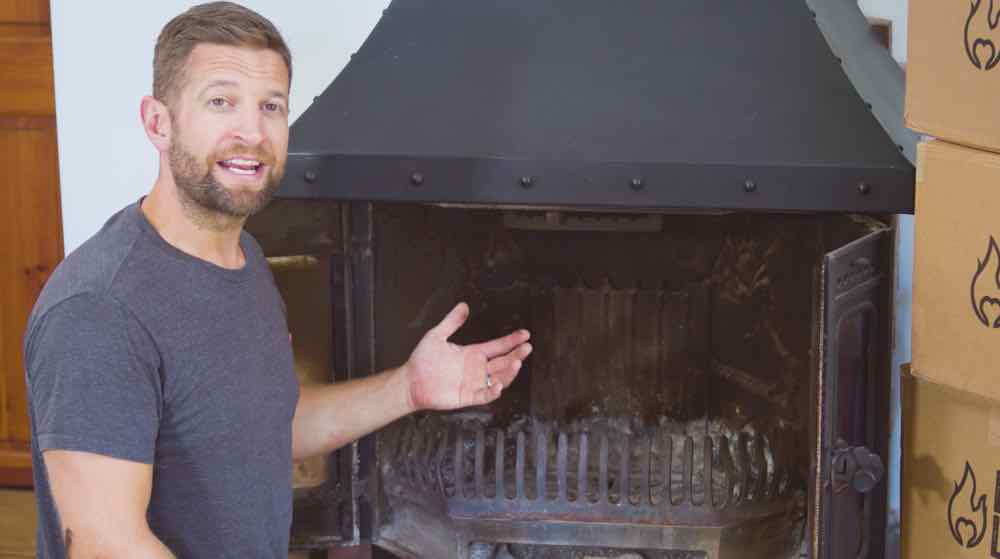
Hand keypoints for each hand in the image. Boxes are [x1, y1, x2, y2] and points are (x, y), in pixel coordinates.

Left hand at [403, 302, 531, 410]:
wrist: (410, 381)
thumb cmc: (423, 360)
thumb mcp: (437, 335)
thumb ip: (452, 321)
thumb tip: (463, 305)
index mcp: (473, 354)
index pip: (498, 346)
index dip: (512, 341)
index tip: (525, 334)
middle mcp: (477, 369)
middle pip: (503, 362)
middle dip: (517, 355)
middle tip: (527, 348)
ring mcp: (474, 383)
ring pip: (499, 378)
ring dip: (509, 372)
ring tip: (516, 362)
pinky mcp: (468, 397)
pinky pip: (485, 395)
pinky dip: (493, 391)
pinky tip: (499, 385)